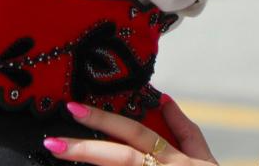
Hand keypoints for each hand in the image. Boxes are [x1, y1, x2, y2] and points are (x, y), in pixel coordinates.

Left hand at [44, 98, 216, 164]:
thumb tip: (165, 99)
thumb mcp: (205, 159)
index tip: (72, 109)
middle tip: (53, 142)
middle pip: (120, 158)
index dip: (105, 120)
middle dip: (85, 149)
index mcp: (176, 158)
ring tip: (59, 156)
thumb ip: (185, 130)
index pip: (136, 133)